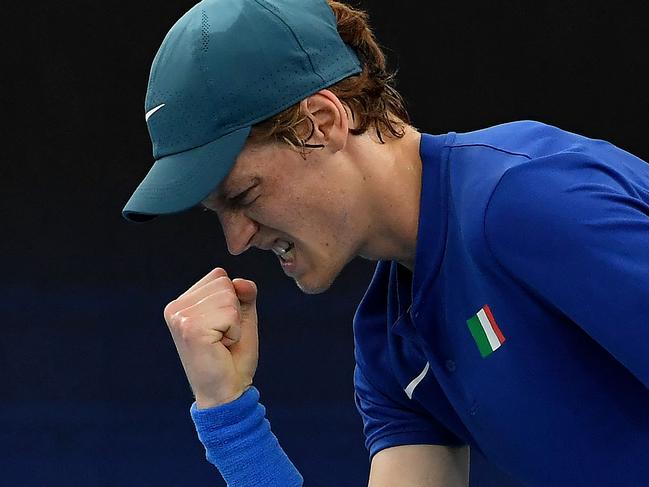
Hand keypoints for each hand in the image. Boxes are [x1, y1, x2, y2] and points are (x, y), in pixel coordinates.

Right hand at [163, 268, 258, 407]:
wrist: (225, 393)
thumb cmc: (232, 357)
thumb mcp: (242, 317)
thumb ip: (244, 293)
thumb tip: (240, 282)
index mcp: (181, 303)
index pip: (219, 276)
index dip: (232, 300)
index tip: (221, 327)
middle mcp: (175, 308)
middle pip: (224, 283)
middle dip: (234, 311)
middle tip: (222, 337)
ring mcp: (180, 318)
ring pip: (228, 297)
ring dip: (235, 323)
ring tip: (221, 343)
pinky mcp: (190, 328)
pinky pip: (230, 314)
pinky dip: (235, 331)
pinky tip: (221, 347)